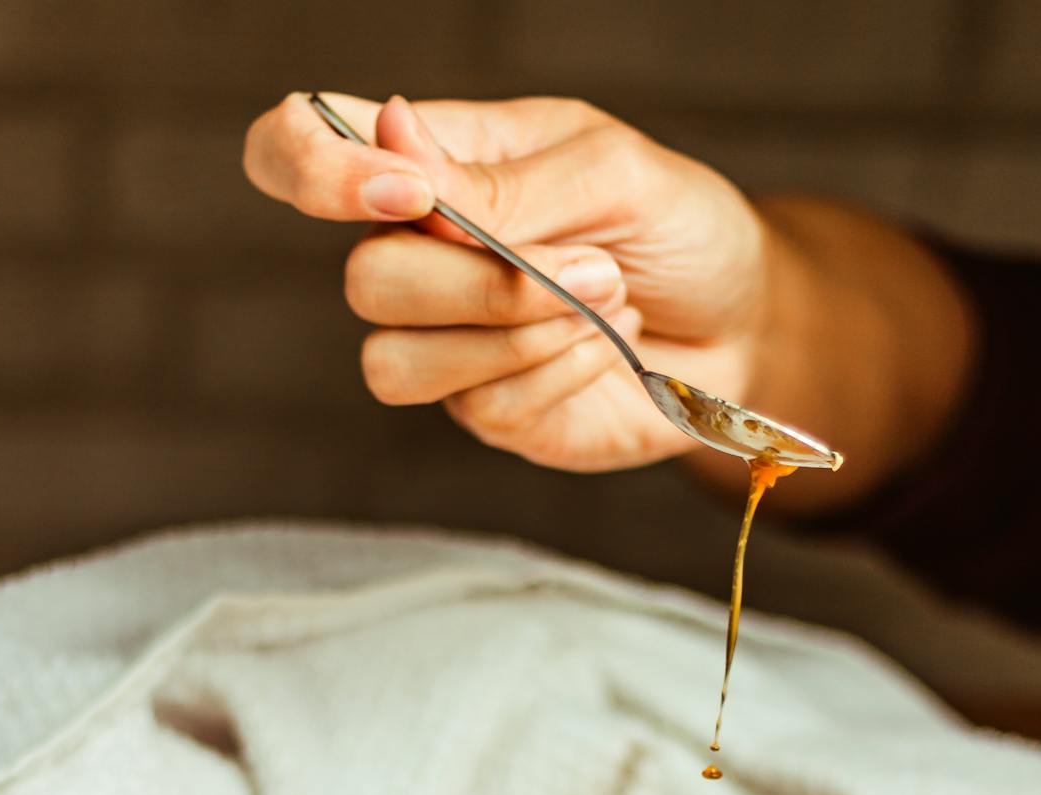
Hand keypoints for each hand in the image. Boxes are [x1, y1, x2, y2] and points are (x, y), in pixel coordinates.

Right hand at [244, 93, 768, 473]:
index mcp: (428, 163)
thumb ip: (501, 178)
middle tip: (590, 259)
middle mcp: (418, 254)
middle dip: (476, 281)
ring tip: (605, 301)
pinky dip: (551, 374)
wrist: (744, 325)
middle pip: (362, 282)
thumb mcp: (611, 170)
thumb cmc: (678, 228)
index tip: (405, 193)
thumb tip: (393, 136)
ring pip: (396, 362)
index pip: (295, 151)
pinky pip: (476, 408)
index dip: (312, 172)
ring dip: (513, 333)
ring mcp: (445, 344)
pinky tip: (601, 351)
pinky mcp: (485, 412)